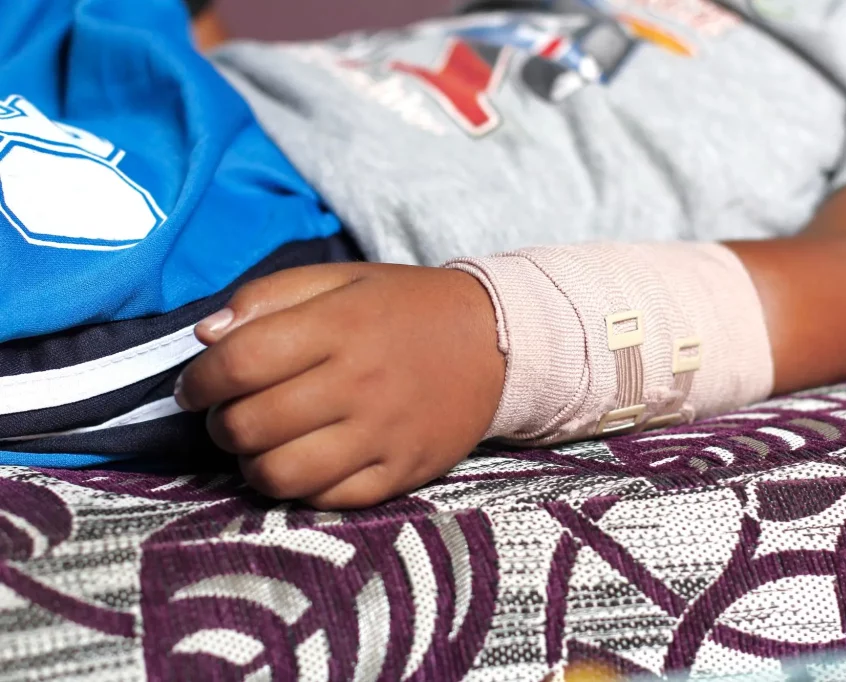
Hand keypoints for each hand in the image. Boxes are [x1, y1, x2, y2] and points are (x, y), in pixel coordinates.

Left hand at [174, 263, 504, 508]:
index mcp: (340, 326)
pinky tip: (306, 461)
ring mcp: (383, 434)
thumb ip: (270, 296)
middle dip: (220, 424)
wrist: (493, 341)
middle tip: (230, 414)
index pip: (239, 363)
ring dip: (252, 464)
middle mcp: (360, 383)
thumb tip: (205, 336)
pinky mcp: (402, 472)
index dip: (199, 381)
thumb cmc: (406, 307)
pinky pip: (328, 500)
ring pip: (280, 475)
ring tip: (262, 445)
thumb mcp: (343, 278)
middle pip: (250, 425)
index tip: (195, 387)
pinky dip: (302, 486)